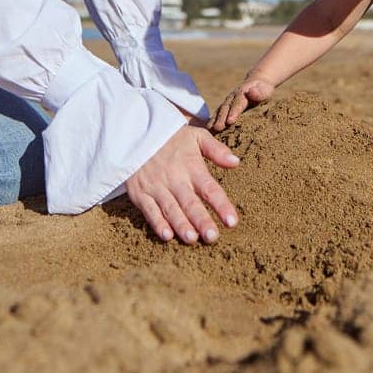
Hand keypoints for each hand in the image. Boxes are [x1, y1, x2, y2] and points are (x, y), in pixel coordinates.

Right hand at [124, 126, 239, 243]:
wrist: (136, 133)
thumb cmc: (172, 139)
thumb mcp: (196, 136)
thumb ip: (216, 149)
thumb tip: (236, 162)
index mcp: (191, 166)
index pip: (209, 188)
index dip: (221, 205)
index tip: (232, 222)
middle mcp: (174, 178)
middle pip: (190, 203)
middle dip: (201, 220)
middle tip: (212, 237)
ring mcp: (155, 187)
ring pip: (170, 209)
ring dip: (181, 225)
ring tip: (192, 239)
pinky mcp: (140, 193)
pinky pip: (149, 210)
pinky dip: (157, 223)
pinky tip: (166, 235)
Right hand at [211, 76, 274, 131]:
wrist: (257, 84)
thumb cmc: (264, 89)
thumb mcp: (265, 89)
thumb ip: (260, 92)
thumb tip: (251, 92)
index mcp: (242, 93)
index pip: (238, 103)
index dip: (234, 112)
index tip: (230, 121)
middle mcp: (232, 97)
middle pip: (225, 107)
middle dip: (221, 118)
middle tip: (217, 128)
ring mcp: (228, 102)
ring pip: (219, 111)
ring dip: (215, 120)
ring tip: (210, 130)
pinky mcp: (226, 108)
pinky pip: (218, 114)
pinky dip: (213, 121)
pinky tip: (209, 130)